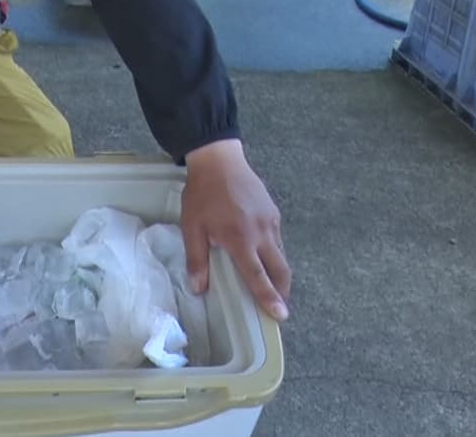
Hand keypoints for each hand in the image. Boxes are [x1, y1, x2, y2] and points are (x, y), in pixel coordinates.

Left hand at [180, 139, 290, 321]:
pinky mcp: (273, 211)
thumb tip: (199, 288)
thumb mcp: (192, 227)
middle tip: (279, 305)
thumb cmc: (202, 194)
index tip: (281, 315)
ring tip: (271, 283)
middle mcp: (262, 233)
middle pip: (281, 270)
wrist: (219, 160)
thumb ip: (197, 259)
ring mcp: (271, 221)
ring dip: (279, 272)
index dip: (270, 297)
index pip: (259, 276)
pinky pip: (278, 239)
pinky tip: (263, 254)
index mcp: (241, 240)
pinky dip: (275, 252)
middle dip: (282, 290)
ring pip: (282, 254)